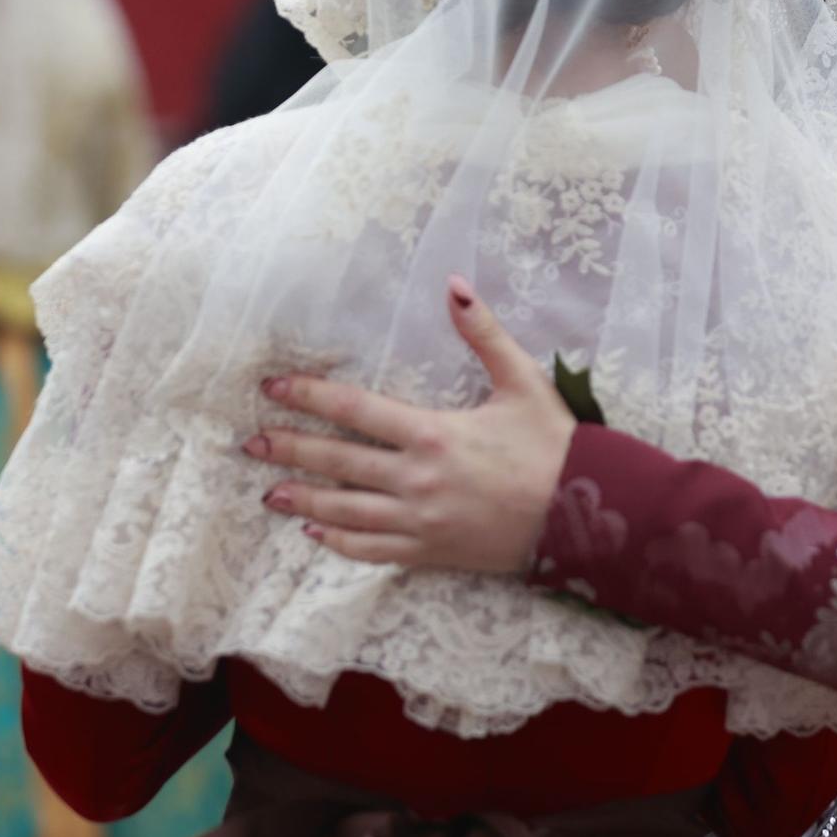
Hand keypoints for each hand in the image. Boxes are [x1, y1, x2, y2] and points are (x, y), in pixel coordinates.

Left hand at [245, 275, 575, 572]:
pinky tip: (316, 536)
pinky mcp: (432, 552)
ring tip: (270, 492)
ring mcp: (421, 522)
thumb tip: (455, 285)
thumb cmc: (556, 447)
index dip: (309, 398)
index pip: (354, 412)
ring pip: (346, 513)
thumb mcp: (523, 382)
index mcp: (433, 435)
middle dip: (290, 450)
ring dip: (304, 501)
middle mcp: (417, 481)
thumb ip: (484, 334)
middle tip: (250, 444)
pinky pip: (374, 551)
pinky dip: (340, 544)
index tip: (273, 389)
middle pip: (337, 463)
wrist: (587, 520)